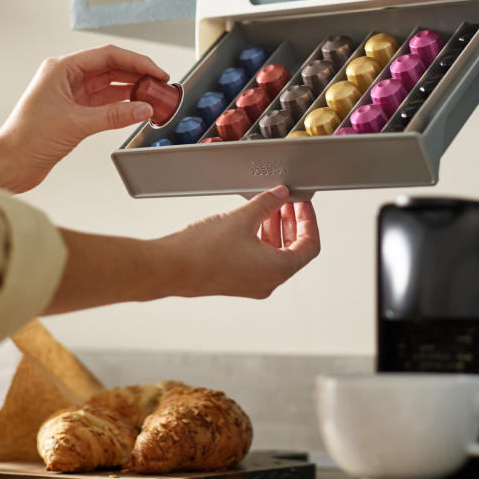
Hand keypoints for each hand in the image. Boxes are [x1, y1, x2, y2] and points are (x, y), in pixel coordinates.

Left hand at [0, 46, 168, 191]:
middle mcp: (66, 77)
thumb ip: (114, 116)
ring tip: (152, 96)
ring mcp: (70, 94)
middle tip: (159, 83)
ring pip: (109, 85)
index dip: (136, 61)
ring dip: (131, 89)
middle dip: (137, 74)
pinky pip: (104, 102)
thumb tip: (143, 109)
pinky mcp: (74, 112)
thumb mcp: (76, 124)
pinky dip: (122, 105)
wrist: (10, 164)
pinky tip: (136, 109)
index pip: (107, 56)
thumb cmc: (26, 139)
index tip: (156, 71)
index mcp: (61, 69)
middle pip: (110, 67)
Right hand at [160, 186, 320, 298]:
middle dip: (292, 222)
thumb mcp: (242, 218)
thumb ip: (267, 203)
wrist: (169, 268)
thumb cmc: (202, 251)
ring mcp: (251, 284)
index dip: (309, 220)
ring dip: (275, 229)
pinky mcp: (236, 281)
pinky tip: (251, 220)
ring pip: (275, 254)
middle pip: (294, 250)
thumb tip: (281, 195)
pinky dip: (261, 239)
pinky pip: (258, 259)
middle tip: (288, 201)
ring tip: (269, 205)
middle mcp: (268, 282)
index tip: (302, 203)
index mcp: (277, 270)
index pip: (309, 245)